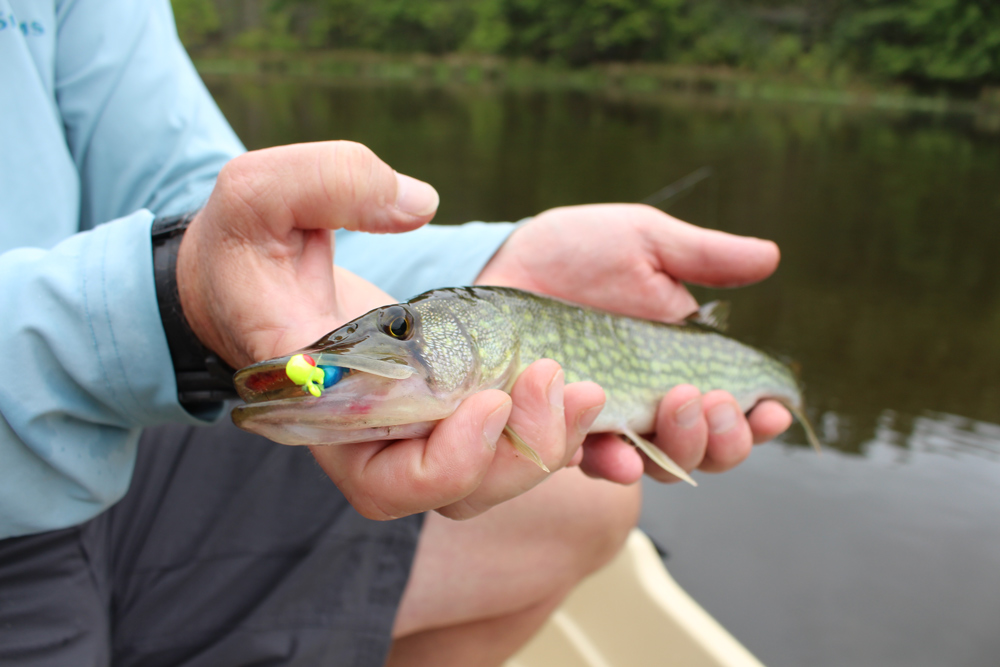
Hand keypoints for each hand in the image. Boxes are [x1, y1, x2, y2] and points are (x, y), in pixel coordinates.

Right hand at [177, 141, 603, 519]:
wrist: (251, 274)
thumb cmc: (247, 240)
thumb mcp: (262, 191)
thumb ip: (331, 183)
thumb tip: (417, 205)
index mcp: (322, 404)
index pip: (383, 477)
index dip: (446, 460)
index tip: (490, 397)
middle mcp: (367, 434)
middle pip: (448, 492)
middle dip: (516, 457)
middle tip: (564, 387)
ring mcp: (407, 424)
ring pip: (483, 479)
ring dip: (543, 446)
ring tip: (585, 389)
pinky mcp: (438, 403)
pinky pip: (498, 443)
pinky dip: (544, 429)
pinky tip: (580, 392)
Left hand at [476, 203, 792, 484]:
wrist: (504, 258)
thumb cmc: (578, 250)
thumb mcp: (644, 242)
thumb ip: (703, 257)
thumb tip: (771, 257)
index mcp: (681, 365)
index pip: (735, 411)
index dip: (760, 420)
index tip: (774, 406)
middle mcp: (650, 402)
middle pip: (705, 452)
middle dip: (722, 438)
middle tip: (713, 401)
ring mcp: (605, 420)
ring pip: (657, 466)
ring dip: (679, 450)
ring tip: (677, 407)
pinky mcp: (557, 428)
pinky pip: (588, 463)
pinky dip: (611, 463)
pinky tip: (619, 453)